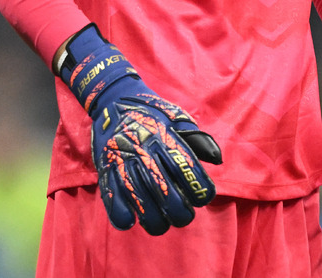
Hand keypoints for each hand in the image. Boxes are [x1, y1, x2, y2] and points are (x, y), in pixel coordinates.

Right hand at [58, 24, 221, 234]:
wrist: (112, 98)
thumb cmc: (149, 111)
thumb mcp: (175, 116)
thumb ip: (196, 138)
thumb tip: (216, 158)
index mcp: (164, 136)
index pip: (187, 168)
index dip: (199, 188)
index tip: (203, 197)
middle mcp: (143, 149)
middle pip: (165, 191)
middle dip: (180, 212)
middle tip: (184, 216)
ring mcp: (122, 160)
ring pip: (140, 202)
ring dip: (154, 221)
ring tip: (163, 224)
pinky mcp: (105, 169)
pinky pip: (112, 201)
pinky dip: (123, 217)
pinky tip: (133, 221)